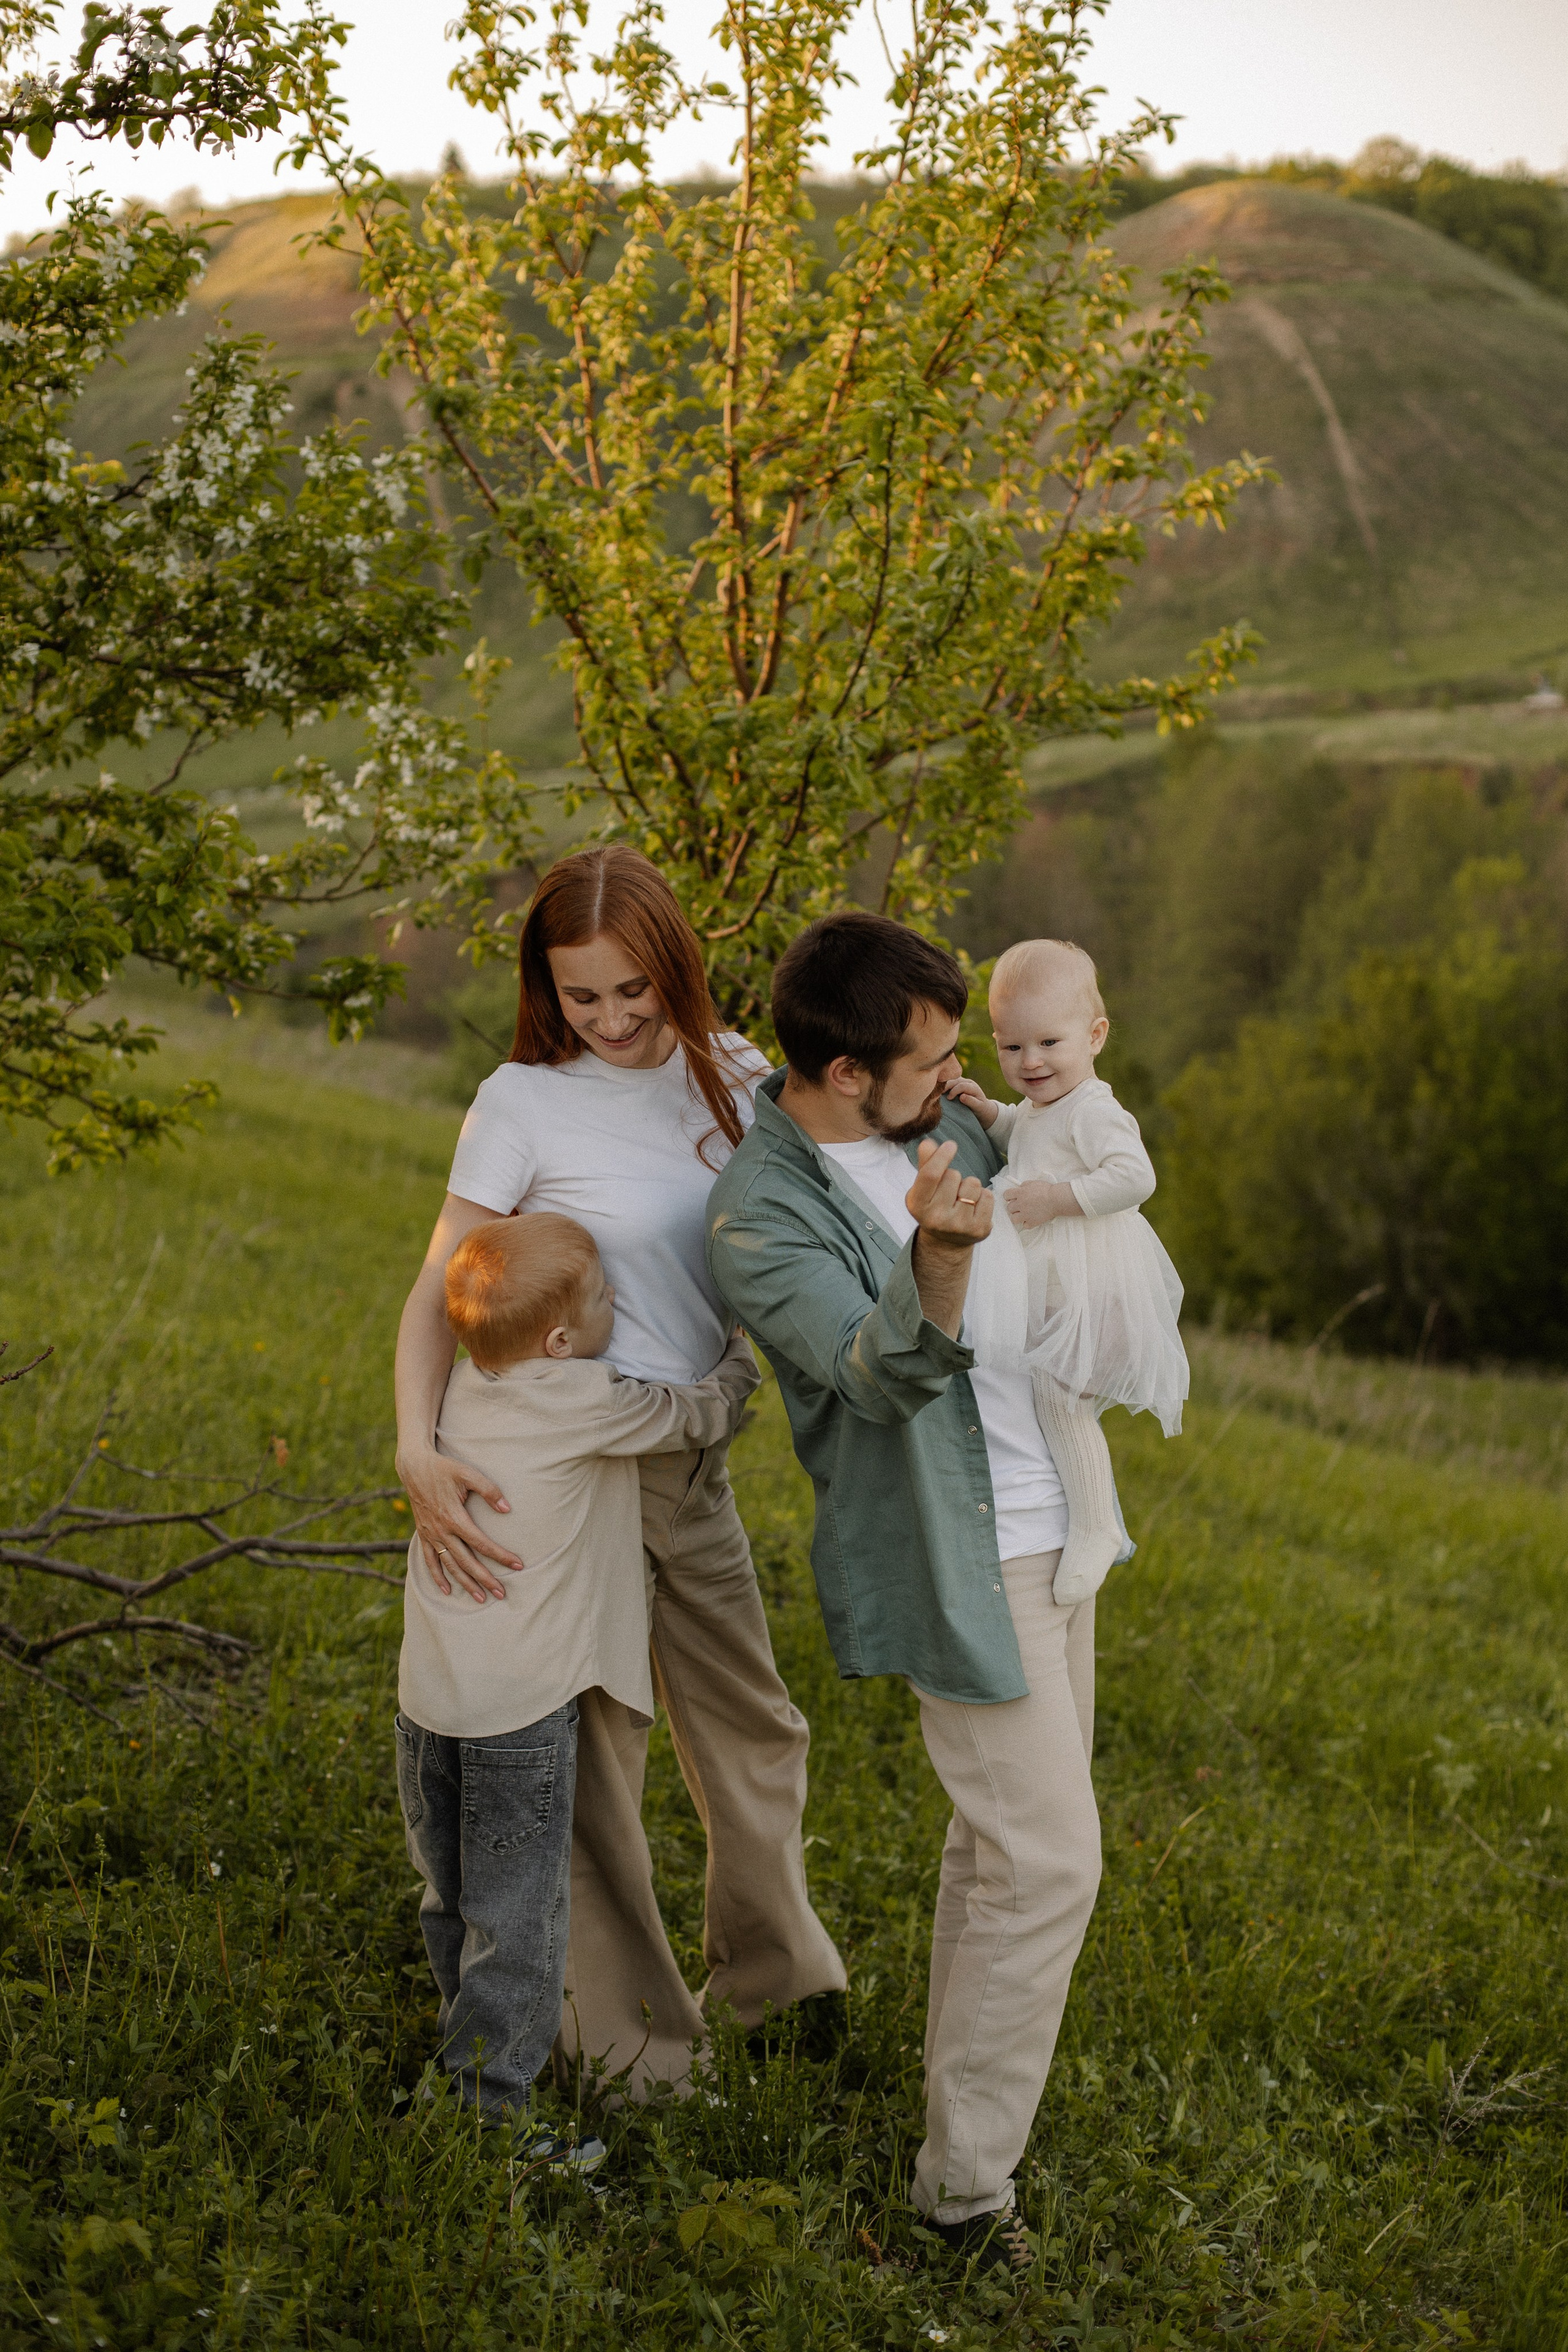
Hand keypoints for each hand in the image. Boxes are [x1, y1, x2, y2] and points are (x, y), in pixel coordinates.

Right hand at [396, 1441, 523, 1603]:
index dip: (501, 1555)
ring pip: (450, 1566)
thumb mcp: (468, 1473)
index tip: (518, 1565)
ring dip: (465, 1583)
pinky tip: (446, 1589)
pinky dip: (437, 1576)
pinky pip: (429, 1560)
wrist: (414, 1466)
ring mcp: (431, 1534)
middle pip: (467, 1561)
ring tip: (481, 1598)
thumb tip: (507, 1508)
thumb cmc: (444, 1468)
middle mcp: (441, 1531)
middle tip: (502, 1594)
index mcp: (454, 1517)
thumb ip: (489, 1490)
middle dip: (485, 1579)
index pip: (482, 1543)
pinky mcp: (423, 1534)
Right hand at [906, 1136, 993, 1248]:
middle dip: (954, 1177)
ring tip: (962, 1199)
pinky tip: (974, 1207)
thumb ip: (926, 1164)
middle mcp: (937, 1218)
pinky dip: (983, 1196)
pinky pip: (988, 1195)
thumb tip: (928, 1143)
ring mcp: (959, 1226)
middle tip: (949, 1192)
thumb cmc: (934, 1207)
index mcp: (918, 1205)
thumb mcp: (923, 1188)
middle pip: (953, 1175)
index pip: (930, 1175)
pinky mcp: (980, 1229)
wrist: (946, 1241)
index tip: (951, 1145)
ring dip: (970, 1186)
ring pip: (973, 1183)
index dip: (941, 1156)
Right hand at [941, 1072, 998, 1128]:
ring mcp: (963, 1081)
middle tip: (939, 1094)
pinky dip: (944, 1084)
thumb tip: (962, 1096)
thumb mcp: (978, 1107)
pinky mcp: (958, 1083)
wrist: (983, 1107)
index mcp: (973, 1087)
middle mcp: (968, 1082)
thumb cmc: (980, 1108)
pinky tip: (938, 1089)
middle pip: (955, 1080)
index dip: (954, 1091)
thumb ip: (971, 1101)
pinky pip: (950, 1081)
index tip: (949, 1098)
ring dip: (944, 1084)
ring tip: (937, 1091)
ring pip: (951, 1079)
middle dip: (947, 1086)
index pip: (962, 1085)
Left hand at [1005, 1178, 1080, 1227]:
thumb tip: (1019, 1188)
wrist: (1056, 1199)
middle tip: (1020, 1206)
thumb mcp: (1033, 1183)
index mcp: (1020, 1193)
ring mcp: (1026, 1214)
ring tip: (1023, 1214)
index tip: (1011, 1198)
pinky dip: (1027, 1223)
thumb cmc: (1047, 1190)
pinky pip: (1025, 1226)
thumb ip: (1024, 1185)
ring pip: (1013, 1219)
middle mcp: (1021, 1204)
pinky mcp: (1032, 1222)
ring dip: (1017, 1216)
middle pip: (1009, 1208)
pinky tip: (1031, 1219)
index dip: (1008, 1196)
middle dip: (1013, 1207)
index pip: (1006, 1195)